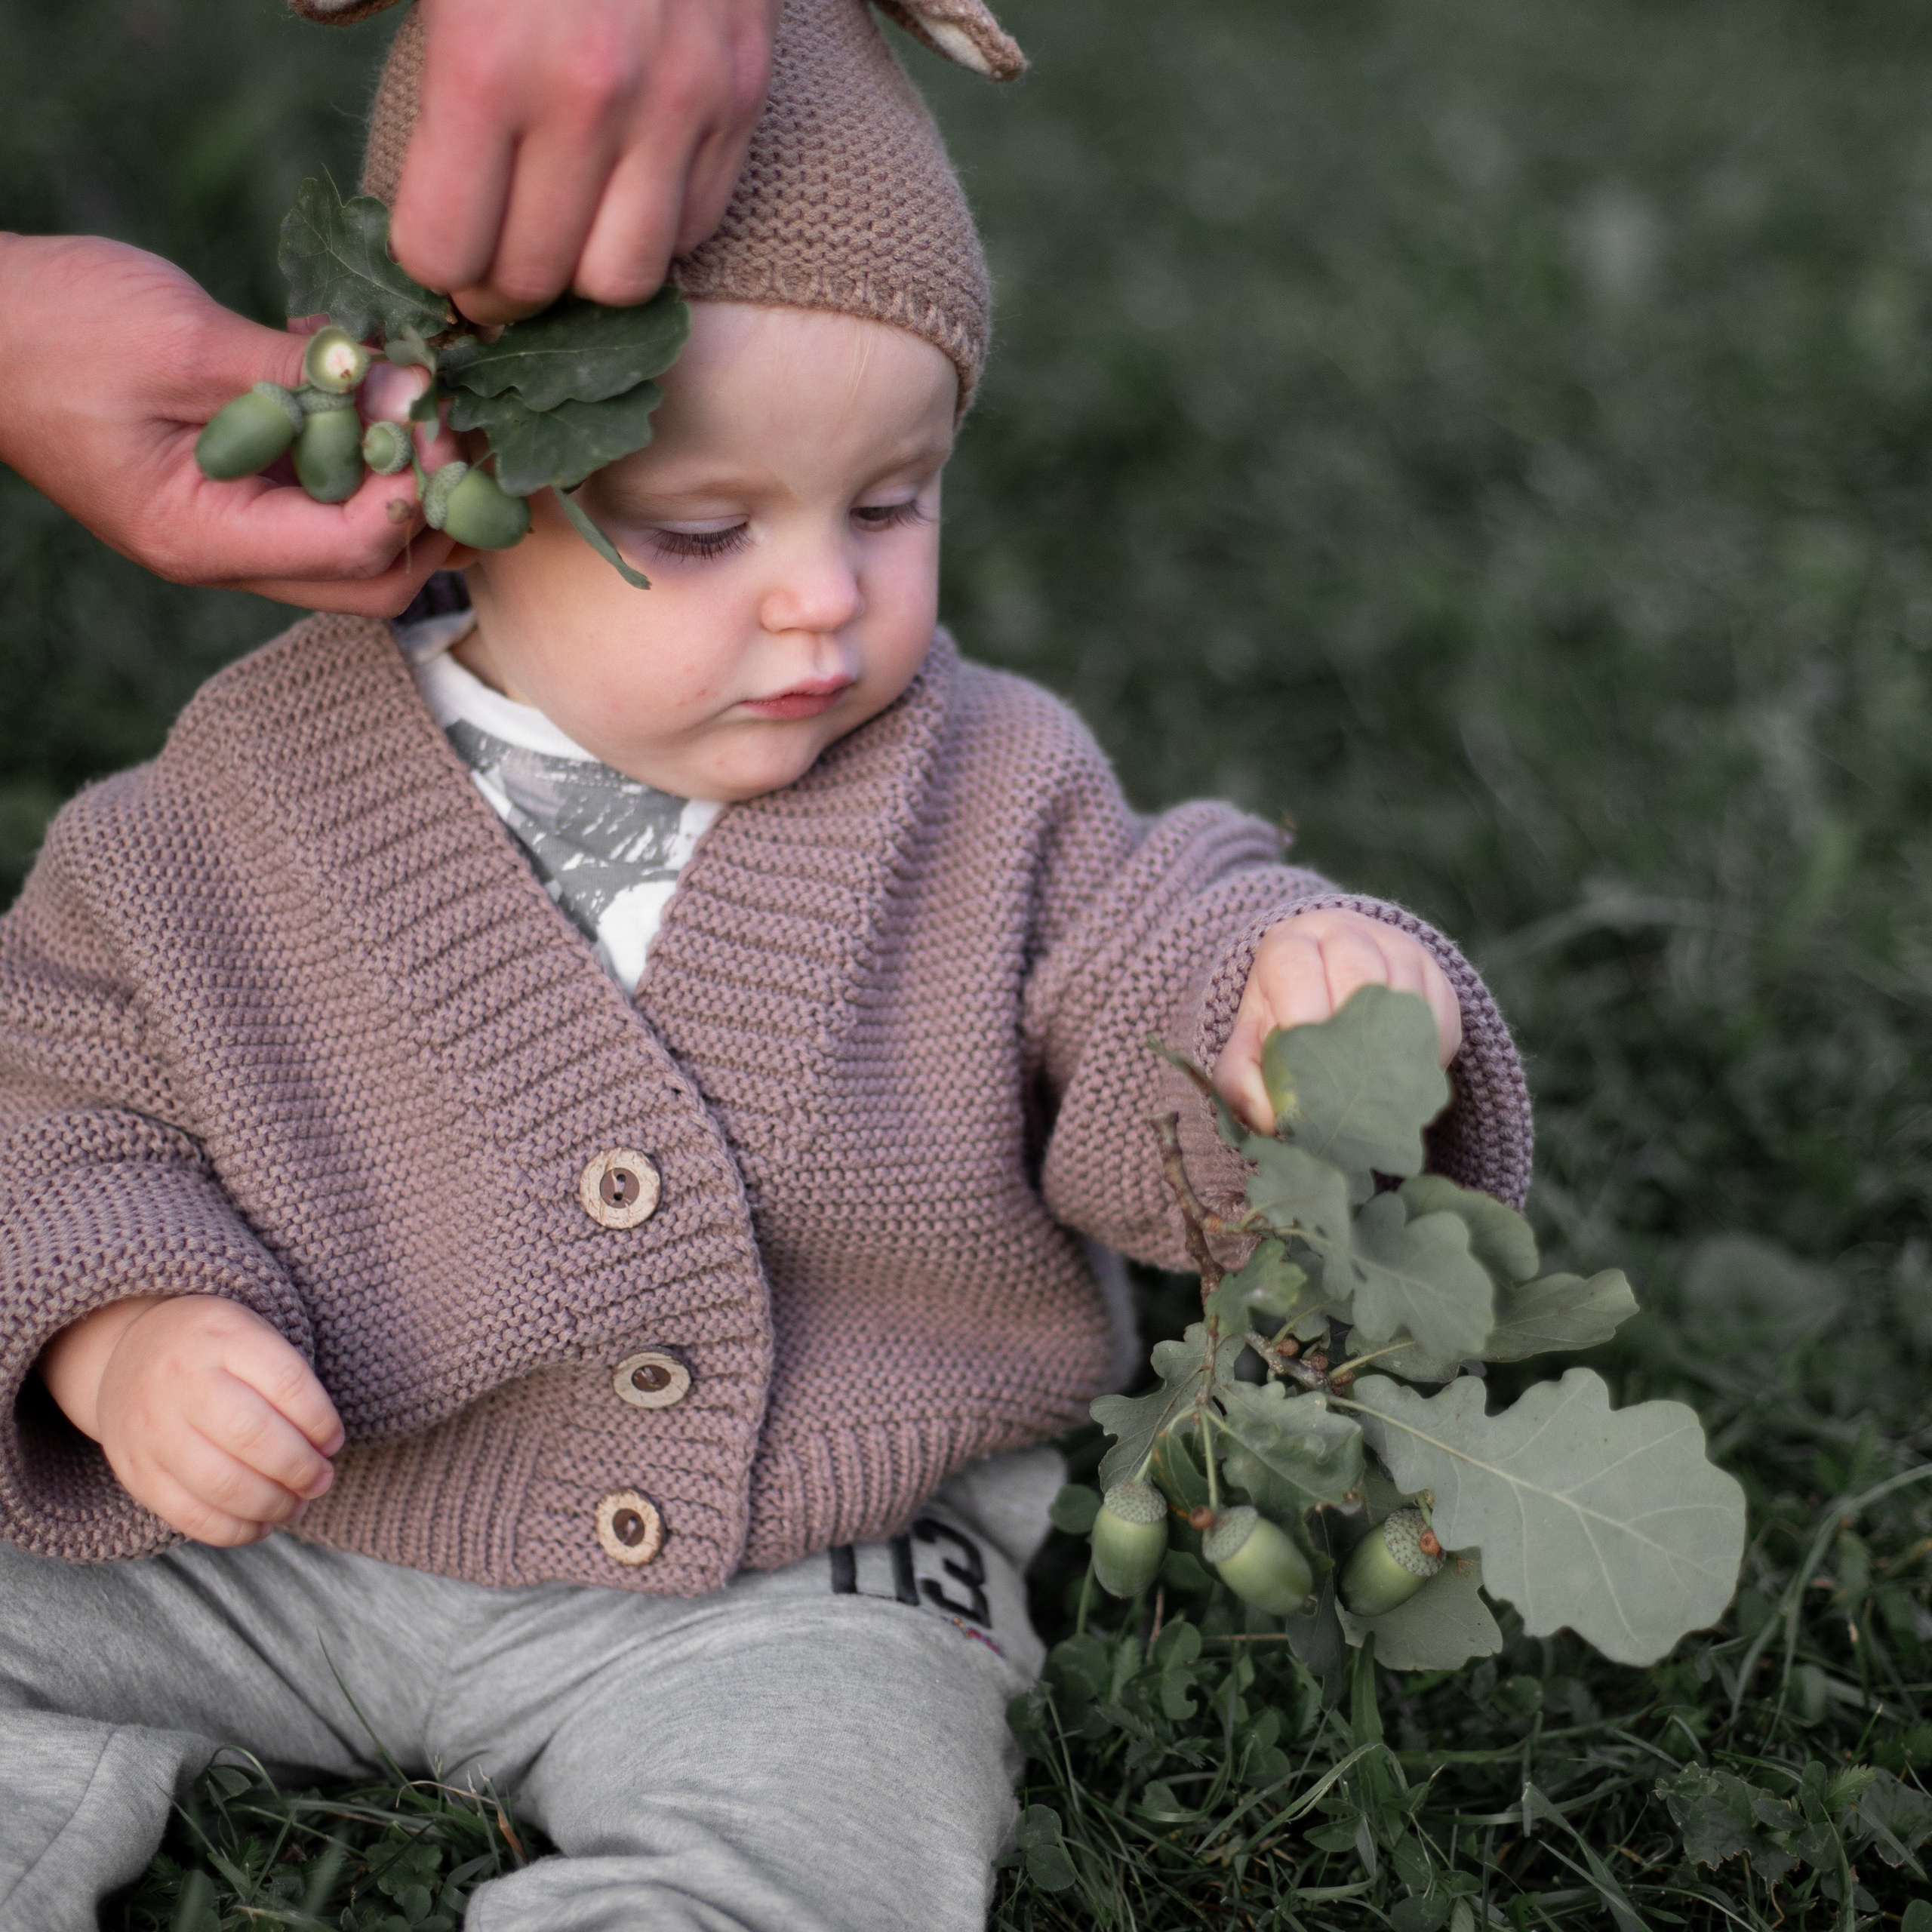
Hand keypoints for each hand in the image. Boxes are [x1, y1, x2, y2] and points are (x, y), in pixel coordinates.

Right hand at [0, 234, 458, 614]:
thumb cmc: (54, 328)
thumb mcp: (183, 342)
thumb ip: (297, 375)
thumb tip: (402, 385)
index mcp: (203, 539)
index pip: (356, 552)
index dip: (417, 492)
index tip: (440, 420)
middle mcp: (223, 554)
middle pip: (374, 580)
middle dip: (435, 517)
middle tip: (459, 434)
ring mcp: (229, 527)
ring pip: (358, 546)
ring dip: (407, 487)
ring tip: (429, 409)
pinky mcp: (232, 490)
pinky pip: (321, 496)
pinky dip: (361, 454)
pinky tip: (371, 387)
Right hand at [38, 1295, 343, 1546]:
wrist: (128, 1355)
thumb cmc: (214, 1351)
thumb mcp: (252, 1333)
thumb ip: (288, 1381)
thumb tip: (324, 1449)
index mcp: (222, 1337)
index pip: (286, 1381)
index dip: (320, 1420)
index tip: (334, 1442)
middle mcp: (181, 1380)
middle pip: (252, 1435)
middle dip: (299, 1468)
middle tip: (321, 1481)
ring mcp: (152, 1428)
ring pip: (221, 1483)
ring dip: (272, 1505)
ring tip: (296, 1506)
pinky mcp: (135, 1471)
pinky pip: (187, 1514)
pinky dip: (233, 1530)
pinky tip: (260, 1525)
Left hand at [394, 0, 779, 323]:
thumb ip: (431, 97)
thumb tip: (436, 233)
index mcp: (488, 61)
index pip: (450, 252)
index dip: (435, 268)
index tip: (438, 255)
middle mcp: (590, 97)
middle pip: (537, 279)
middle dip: (504, 285)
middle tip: (494, 258)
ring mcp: (678, 102)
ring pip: (626, 281)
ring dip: (586, 274)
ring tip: (564, 235)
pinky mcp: (739, 97)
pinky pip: (694, 229)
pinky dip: (655, 227)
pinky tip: (624, 183)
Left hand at [1215, 909, 1463, 1133]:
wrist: (1332, 985)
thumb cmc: (1284, 1020)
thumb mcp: (1252, 1045)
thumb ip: (1243, 1080)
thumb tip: (1271, 1118)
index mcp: (1291, 944)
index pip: (1296, 970)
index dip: (1302, 1016)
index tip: (1306, 1060)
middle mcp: (1345, 933)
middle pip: (1357, 973)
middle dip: (1350, 1034)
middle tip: (1343, 1085)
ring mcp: (1396, 949)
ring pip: (1402, 994)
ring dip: (1389, 1049)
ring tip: (1372, 1090)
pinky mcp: (1436, 976)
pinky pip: (1438, 1016)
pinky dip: (1424, 1053)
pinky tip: (1402, 1076)